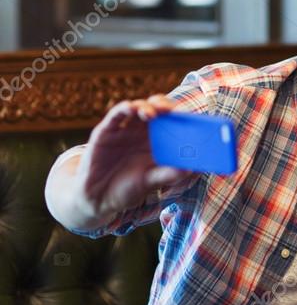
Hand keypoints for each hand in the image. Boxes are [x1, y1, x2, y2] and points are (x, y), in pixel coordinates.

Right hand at [76, 95, 188, 222]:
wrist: (97, 199)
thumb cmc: (128, 189)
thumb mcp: (151, 182)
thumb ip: (169, 175)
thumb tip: (191, 169)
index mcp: (158, 142)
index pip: (172, 121)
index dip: (180, 116)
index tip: (188, 116)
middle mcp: (143, 132)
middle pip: (157, 110)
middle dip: (165, 106)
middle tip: (170, 110)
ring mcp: (124, 130)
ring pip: (138, 109)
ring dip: (146, 107)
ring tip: (151, 114)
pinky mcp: (106, 132)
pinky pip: (115, 116)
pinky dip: (123, 109)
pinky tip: (130, 108)